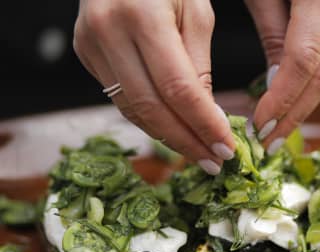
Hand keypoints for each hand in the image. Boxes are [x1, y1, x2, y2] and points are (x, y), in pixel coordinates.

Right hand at [74, 0, 234, 174]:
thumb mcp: (197, 11)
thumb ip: (200, 65)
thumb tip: (209, 119)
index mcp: (142, 14)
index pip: (178, 88)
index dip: (204, 124)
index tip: (226, 148)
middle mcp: (108, 31)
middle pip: (150, 107)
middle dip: (186, 141)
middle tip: (214, 162)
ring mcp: (90, 43)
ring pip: (132, 109)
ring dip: (168, 137)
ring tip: (197, 152)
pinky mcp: (85, 52)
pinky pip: (121, 98)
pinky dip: (150, 119)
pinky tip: (173, 130)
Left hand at [245, 0, 319, 151]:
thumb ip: (271, 31)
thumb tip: (274, 83)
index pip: (304, 61)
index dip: (282, 98)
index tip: (259, 126)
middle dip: (295, 113)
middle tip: (269, 143)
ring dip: (305, 102)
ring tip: (278, 128)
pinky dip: (313, 80)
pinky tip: (293, 99)